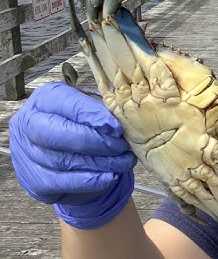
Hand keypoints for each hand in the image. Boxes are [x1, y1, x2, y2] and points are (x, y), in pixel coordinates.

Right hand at [9, 82, 136, 228]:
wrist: (66, 157)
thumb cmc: (83, 126)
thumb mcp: (90, 110)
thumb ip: (101, 111)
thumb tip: (120, 122)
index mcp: (44, 100)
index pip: (66, 104)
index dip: (93, 116)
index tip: (117, 128)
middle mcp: (28, 124)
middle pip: (58, 135)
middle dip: (96, 142)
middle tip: (122, 146)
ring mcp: (26, 154)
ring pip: (63, 161)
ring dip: (99, 163)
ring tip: (124, 161)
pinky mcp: (34, 181)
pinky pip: (63, 183)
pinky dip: (91, 181)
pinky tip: (111, 177)